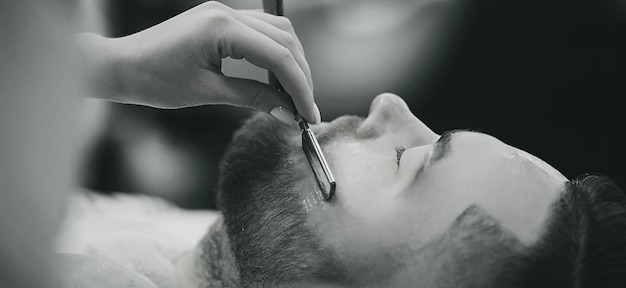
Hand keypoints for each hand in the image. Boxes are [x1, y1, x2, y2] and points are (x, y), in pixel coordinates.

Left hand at [78, 1, 318, 123]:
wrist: (120, 67)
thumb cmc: (153, 79)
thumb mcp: (207, 92)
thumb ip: (252, 98)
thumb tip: (286, 112)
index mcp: (221, 28)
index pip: (278, 56)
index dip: (299, 87)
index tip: (309, 114)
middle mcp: (226, 13)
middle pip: (285, 39)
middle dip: (300, 75)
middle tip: (306, 108)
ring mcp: (223, 13)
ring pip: (278, 32)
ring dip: (291, 62)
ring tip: (296, 94)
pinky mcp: (220, 20)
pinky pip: (260, 32)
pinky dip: (275, 54)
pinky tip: (277, 76)